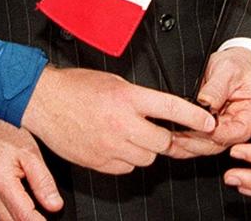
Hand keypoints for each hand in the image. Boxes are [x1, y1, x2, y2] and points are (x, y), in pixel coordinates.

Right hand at [0, 116, 61, 220]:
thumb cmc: (1, 133)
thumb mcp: (29, 151)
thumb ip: (43, 180)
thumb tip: (55, 205)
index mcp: (1, 183)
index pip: (24, 218)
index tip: (52, 220)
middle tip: (45, 215)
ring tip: (34, 212)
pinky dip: (9, 218)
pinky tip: (20, 209)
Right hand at [21, 65, 214, 174]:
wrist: (43, 101)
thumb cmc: (75, 87)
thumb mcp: (114, 82)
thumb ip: (138, 98)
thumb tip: (161, 110)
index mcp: (127, 98)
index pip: (170, 108)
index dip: (194, 117)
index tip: (208, 123)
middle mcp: (121, 123)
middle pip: (162, 141)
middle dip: (163, 136)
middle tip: (154, 128)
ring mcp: (110, 146)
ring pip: (146, 158)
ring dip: (144, 148)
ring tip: (128, 134)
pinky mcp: (99, 162)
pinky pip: (127, 168)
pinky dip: (126, 159)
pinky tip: (114, 144)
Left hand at [166, 47, 250, 157]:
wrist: (234, 64)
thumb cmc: (235, 65)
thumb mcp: (226, 70)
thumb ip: (217, 88)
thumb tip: (205, 103)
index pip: (239, 131)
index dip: (218, 133)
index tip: (199, 128)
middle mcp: (244, 125)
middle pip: (222, 143)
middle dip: (197, 142)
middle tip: (176, 138)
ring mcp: (229, 129)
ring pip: (210, 146)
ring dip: (189, 145)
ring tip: (169, 140)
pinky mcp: (216, 130)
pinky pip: (202, 140)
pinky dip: (186, 141)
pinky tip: (171, 139)